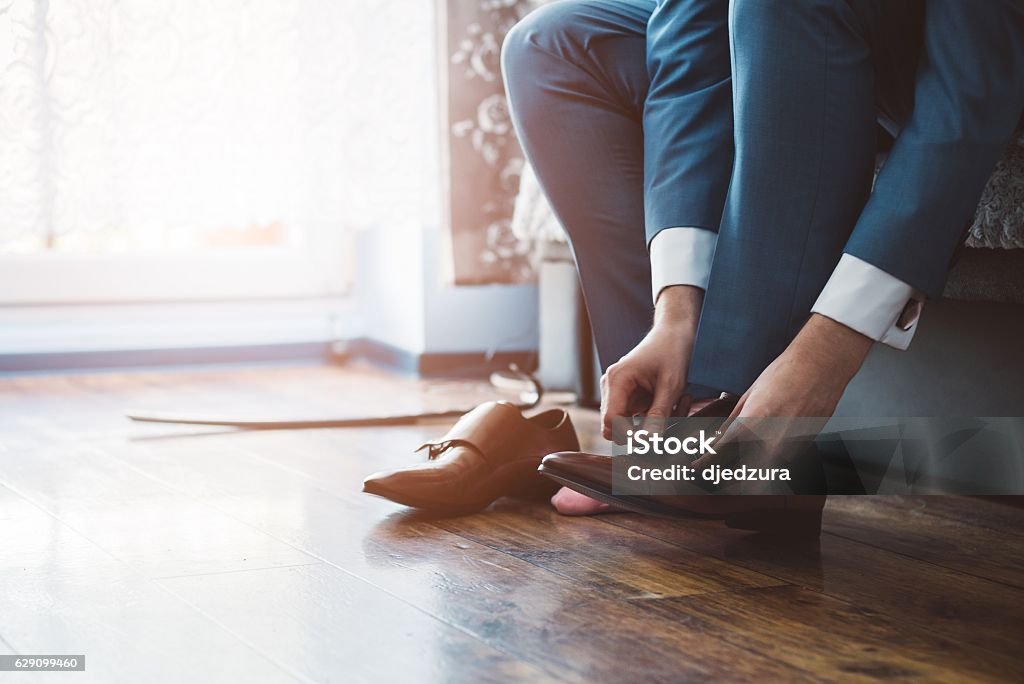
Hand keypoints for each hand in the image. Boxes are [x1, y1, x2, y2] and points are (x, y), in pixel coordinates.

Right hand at [600, 285, 701, 439]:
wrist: (675, 332)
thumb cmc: (672, 352)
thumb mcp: (671, 386)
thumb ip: (659, 415)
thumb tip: (648, 442)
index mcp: (616, 380)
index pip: (610, 421)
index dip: (629, 435)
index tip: (656, 437)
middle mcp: (611, 387)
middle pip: (614, 427)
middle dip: (643, 431)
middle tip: (672, 421)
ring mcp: (618, 393)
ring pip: (628, 426)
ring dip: (653, 425)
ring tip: (680, 408)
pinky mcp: (629, 397)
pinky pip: (637, 419)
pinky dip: (656, 418)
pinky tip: (676, 404)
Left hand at [692, 314, 872, 477]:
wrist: (820, 365)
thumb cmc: (785, 373)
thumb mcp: (749, 394)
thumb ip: (734, 420)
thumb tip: (720, 436)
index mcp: (750, 424)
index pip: (720, 454)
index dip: (705, 463)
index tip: (698, 465)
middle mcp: (770, 441)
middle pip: (743, 473)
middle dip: (729, 475)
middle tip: (719, 470)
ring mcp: (790, 446)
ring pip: (765, 470)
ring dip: (752, 469)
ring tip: (744, 459)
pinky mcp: (806, 445)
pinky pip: (784, 460)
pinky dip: (773, 459)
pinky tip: (770, 445)